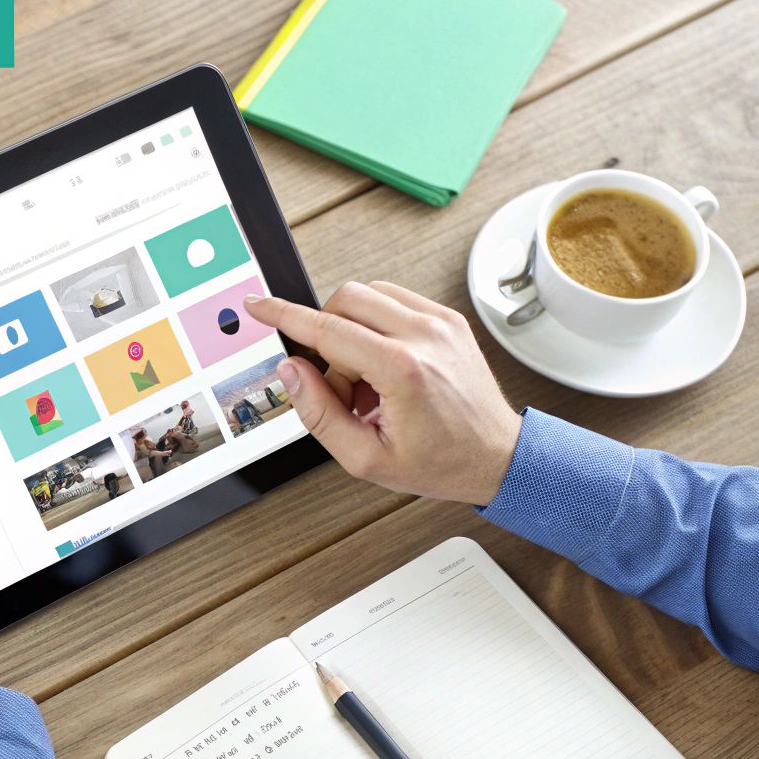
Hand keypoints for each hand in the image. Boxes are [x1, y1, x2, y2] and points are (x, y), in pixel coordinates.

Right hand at [244, 281, 522, 505]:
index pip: (327, 329)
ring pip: (367, 296)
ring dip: (351, 331)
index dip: (284, 315)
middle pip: (344, 301)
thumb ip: (319, 414)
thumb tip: (291, 372)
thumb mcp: (366, 458)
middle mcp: (424, 335)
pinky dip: (376, 326)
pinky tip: (386, 365)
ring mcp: (440, 322)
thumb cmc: (442, 462)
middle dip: (327, 339)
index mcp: (403, 370)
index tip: (259, 305)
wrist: (498, 456)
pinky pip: (393, 300)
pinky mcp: (448, 318)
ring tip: (369, 380)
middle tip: (342, 388)